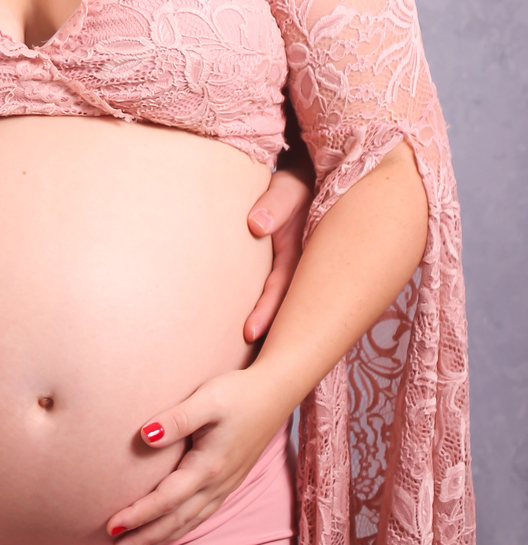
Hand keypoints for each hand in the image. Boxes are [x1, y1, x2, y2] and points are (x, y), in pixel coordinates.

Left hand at [106, 367, 288, 544]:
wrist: (274, 395)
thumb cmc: (238, 394)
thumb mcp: (206, 399)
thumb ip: (176, 419)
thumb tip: (145, 435)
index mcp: (208, 466)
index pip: (166, 499)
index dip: (139, 514)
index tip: (112, 525)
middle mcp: (217, 484)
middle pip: (176, 521)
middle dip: (144, 538)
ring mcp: (224, 487)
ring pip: (188, 523)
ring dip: (160, 539)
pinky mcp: (227, 483)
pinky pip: (200, 516)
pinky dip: (179, 530)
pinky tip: (166, 533)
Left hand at [243, 167, 312, 342]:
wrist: (305, 183)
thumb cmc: (293, 185)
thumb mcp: (288, 188)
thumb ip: (275, 203)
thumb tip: (256, 225)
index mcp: (303, 256)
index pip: (283, 289)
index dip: (267, 312)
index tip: (249, 333)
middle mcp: (301, 272)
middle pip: (284, 311)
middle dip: (266, 335)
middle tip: (242, 361)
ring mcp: (293, 276)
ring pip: (279, 308)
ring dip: (264, 329)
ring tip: (239, 358)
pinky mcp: (283, 274)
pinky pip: (272, 297)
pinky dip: (261, 314)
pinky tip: (243, 336)